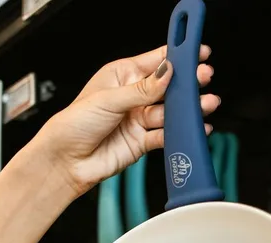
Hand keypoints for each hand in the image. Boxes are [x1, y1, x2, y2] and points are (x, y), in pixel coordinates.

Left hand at [30, 45, 220, 196]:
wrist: (65, 162)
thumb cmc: (73, 125)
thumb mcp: (108, 99)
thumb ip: (142, 89)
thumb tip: (167, 72)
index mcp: (122, 75)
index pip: (156, 60)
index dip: (178, 56)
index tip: (198, 52)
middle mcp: (133, 96)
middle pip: (168, 86)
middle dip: (188, 83)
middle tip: (204, 79)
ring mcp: (139, 119)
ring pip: (171, 111)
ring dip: (189, 109)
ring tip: (206, 104)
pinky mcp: (143, 141)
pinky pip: (166, 134)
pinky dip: (181, 132)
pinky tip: (194, 128)